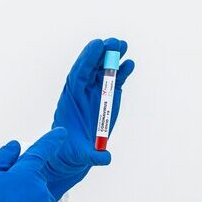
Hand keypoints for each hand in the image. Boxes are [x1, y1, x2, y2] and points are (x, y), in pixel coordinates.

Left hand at [44, 38, 135, 199]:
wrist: (76, 152)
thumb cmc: (73, 152)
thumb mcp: (81, 155)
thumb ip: (93, 155)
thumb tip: (106, 159)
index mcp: (71, 98)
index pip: (78, 73)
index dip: (87, 58)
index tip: (97, 45)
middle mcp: (83, 91)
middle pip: (92, 66)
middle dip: (102, 53)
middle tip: (114, 42)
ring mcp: (97, 92)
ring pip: (103, 70)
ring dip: (113, 57)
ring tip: (123, 45)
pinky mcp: (109, 97)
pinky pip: (115, 81)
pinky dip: (122, 72)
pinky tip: (130, 63)